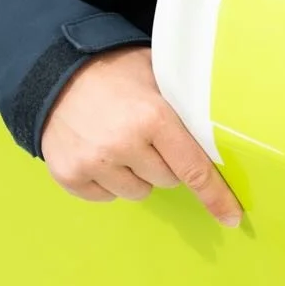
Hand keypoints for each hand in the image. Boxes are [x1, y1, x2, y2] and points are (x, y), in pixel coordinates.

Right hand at [40, 46, 242, 225]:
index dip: (216, 194)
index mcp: (153, 116)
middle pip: (168, 180)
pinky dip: (108, 180)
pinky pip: (107, 197)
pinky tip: (99, 151)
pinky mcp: (70, 176)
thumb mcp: (156, 73)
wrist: (54, 71)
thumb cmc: (112, 69)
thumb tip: (218, 135)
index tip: (231, 216)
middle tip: (146, 135)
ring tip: (119, 140)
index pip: (194, 168)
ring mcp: (94, 163)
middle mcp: (124, 144)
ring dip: (136, 174)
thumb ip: (184, 104)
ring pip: (138, 192)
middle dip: (164, 162)